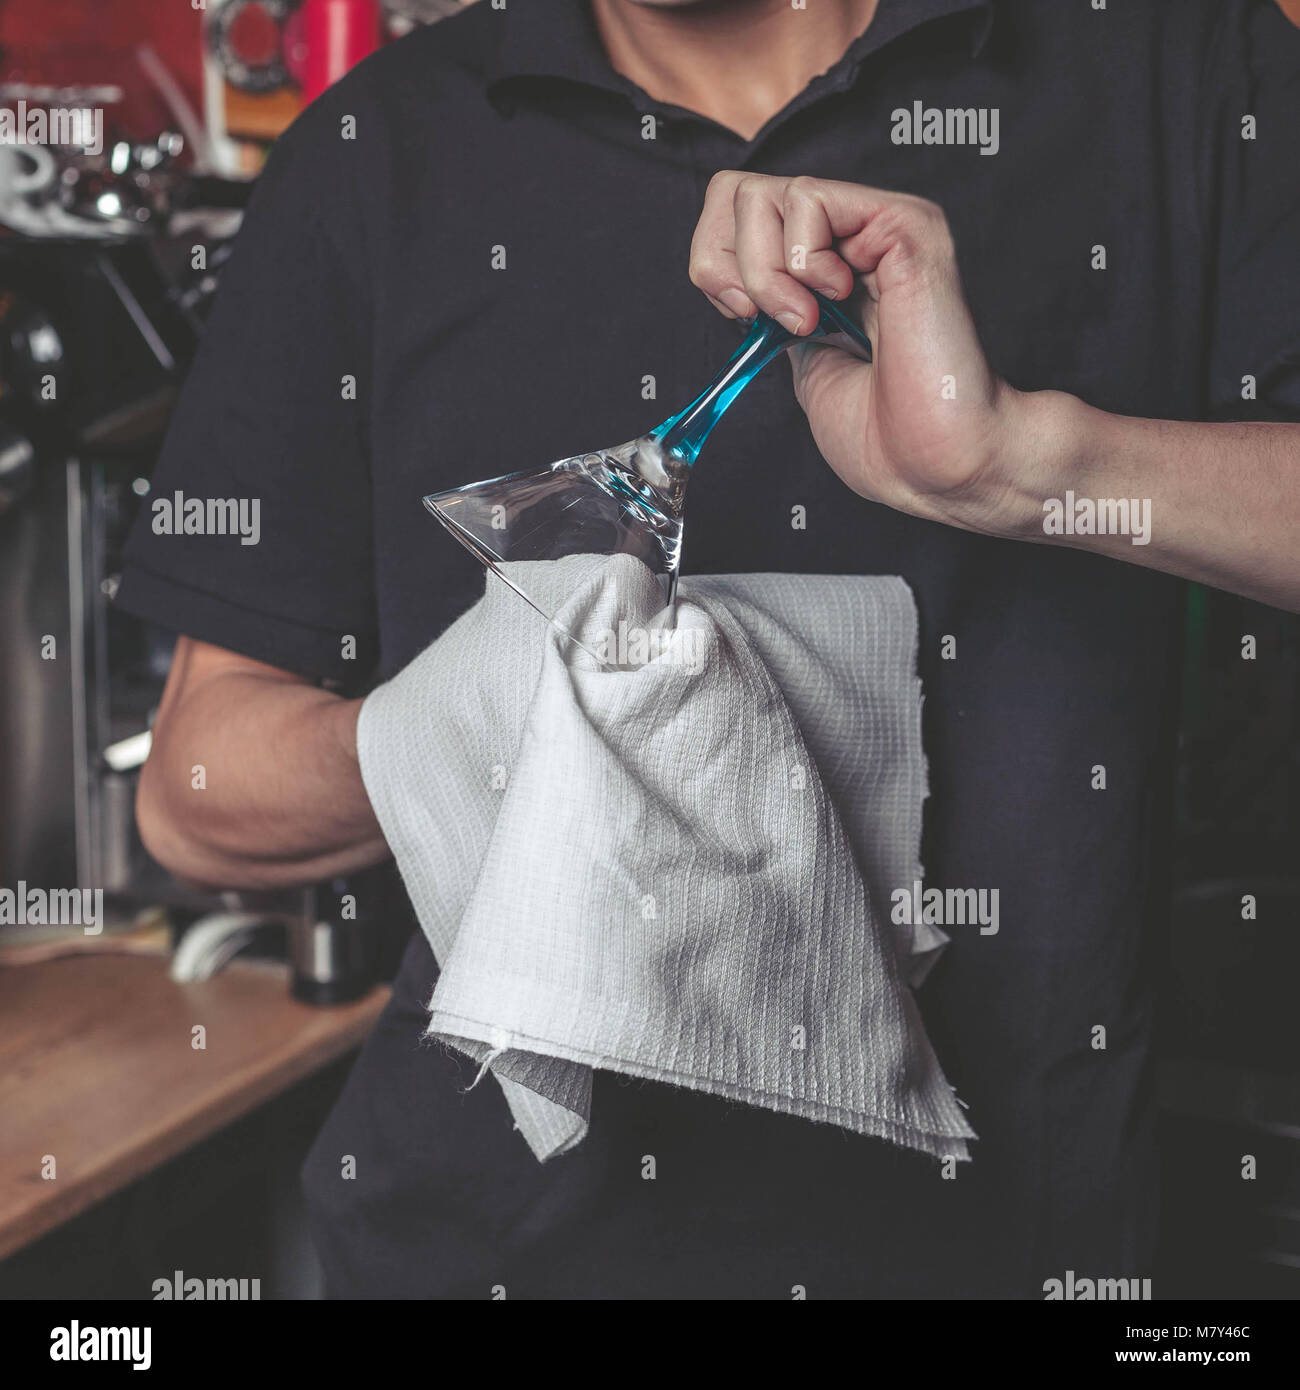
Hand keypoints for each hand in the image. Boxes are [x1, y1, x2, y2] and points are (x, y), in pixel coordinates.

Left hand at [688, 172, 1043, 531]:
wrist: (935, 463)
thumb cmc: (886, 437)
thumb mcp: (803, 368)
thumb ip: (774, 315)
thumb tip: (735, 279)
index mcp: (828, 272)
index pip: (736, 213)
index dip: (715, 262)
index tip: (742, 317)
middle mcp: (852, 240)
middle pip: (738, 192)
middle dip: (725, 262)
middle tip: (764, 317)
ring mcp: (877, 226)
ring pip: (766, 193)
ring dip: (764, 272)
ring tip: (808, 321)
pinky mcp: (902, 223)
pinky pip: (810, 198)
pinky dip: (800, 259)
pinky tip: (836, 299)